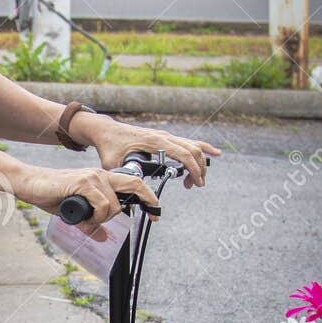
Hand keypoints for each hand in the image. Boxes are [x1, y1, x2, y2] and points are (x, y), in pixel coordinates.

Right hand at [14, 163, 159, 241]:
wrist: (30, 184)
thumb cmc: (50, 195)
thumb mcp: (76, 214)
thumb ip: (91, 223)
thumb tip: (104, 237)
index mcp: (101, 179)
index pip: (131, 184)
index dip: (147, 197)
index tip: (156, 213)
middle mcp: (100, 175)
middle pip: (134, 185)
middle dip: (148, 200)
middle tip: (154, 216)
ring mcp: (93, 177)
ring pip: (114, 205)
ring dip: (102, 219)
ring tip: (86, 222)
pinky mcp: (84, 182)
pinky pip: (102, 204)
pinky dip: (95, 217)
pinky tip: (83, 219)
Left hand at [87, 117, 219, 187]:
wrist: (107, 131)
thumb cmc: (109, 146)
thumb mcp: (112, 163)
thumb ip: (122, 175)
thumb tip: (130, 191)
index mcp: (154, 141)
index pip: (183, 153)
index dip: (193, 168)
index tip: (196, 183)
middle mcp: (163, 136)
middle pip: (192, 150)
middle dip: (199, 169)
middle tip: (195, 186)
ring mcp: (165, 136)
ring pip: (192, 146)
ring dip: (199, 163)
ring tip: (195, 182)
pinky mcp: (165, 138)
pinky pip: (188, 142)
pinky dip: (202, 148)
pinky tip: (215, 153)